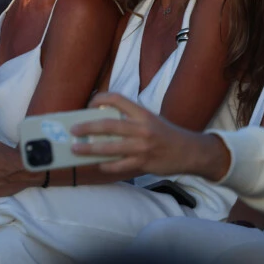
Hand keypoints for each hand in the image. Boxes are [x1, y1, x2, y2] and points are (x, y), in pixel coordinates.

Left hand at [71, 93, 229, 178]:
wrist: (189, 152)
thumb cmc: (166, 134)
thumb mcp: (151, 119)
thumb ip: (130, 119)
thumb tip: (101, 123)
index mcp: (143, 113)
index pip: (117, 99)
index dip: (100, 99)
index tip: (90, 103)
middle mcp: (142, 128)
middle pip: (108, 125)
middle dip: (87, 127)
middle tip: (73, 129)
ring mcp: (142, 147)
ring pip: (110, 148)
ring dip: (89, 149)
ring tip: (76, 149)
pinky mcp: (143, 163)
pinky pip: (118, 165)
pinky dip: (106, 165)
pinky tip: (98, 164)